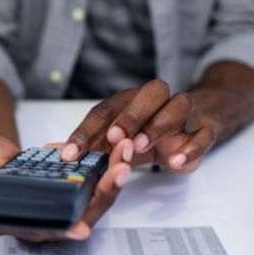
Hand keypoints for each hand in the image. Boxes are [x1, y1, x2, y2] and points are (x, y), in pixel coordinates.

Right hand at [0, 137, 131, 243]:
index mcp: (12, 220)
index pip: (39, 230)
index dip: (60, 231)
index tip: (80, 230)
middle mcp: (40, 218)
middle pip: (78, 216)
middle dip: (102, 196)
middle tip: (119, 171)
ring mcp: (58, 205)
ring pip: (92, 202)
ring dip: (112, 181)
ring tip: (124, 155)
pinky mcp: (70, 190)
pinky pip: (95, 185)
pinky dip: (108, 169)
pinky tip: (119, 151)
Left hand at [61, 79, 216, 173]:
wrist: (186, 132)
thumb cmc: (141, 135)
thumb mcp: (111, 143)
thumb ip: (85, 146)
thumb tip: (50, 151)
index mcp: (128, 101)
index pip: (104, 110)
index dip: (85, 131)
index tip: (69, 154)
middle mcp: (157, 101)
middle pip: (150, 93)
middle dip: (131, 114)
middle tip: (114, 138)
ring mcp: (182, 115)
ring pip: (179, 106)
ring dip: (159, 125)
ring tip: (141, 146)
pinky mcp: (202, 131)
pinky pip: (204, 133)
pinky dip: (192, 146)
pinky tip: (175, 161)